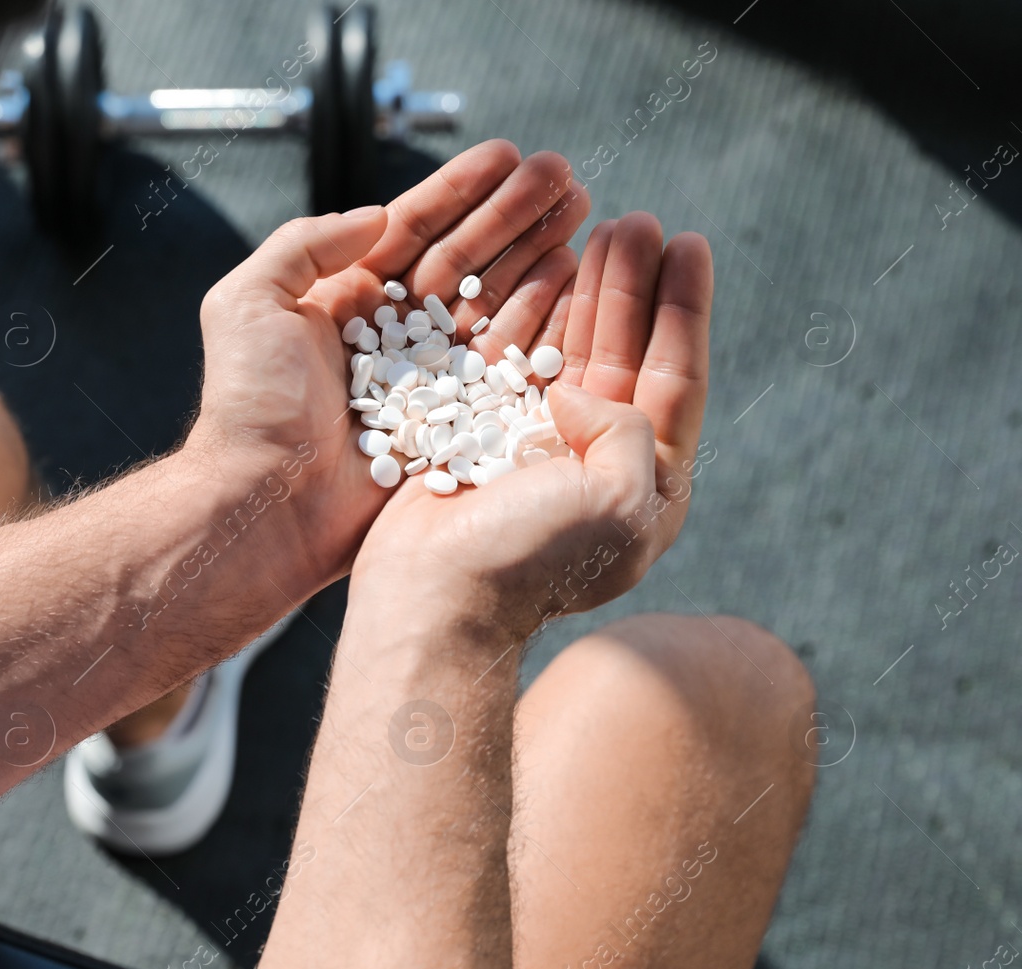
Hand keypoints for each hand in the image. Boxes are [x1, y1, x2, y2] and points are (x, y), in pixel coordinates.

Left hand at [182, 141, 589, 585]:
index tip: (507, 153)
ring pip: (495, 300)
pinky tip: (573, 276)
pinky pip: (508, 360)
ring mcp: (429, 376)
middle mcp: (393, 334)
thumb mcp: (250, 302)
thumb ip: (306, 245)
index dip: (461, 190)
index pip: (414, 229)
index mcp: (347, 300)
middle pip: (465, 257)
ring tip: (581, 211)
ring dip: (538, 252)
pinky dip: (543, 318)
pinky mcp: (457, 420)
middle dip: (515, 213)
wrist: (268, 499)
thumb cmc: (251, 403)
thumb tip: (377, 215)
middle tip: (564, 172)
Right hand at [351, 212, 713, 638]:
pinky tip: (545, 275)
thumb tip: (575, 391)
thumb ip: (626, 430)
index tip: (688, 243)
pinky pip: (520, 363)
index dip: (684, 308)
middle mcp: (600, 462)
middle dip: (636, 284)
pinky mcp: (487, 439)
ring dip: (591, 291)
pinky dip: (535, 316)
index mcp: (647, 485)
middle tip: (638, 220)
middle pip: (629, 352)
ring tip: (600, 230)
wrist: (432, 596)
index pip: (677, 377)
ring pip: (577, 351)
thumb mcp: (618, 500)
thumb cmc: (526, 562)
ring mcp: (543, 449)